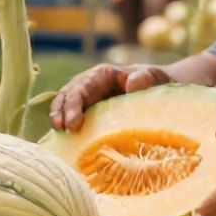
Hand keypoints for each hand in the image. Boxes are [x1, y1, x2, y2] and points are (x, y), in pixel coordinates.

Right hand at [48, 64, 170, 132]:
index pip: (80, 88)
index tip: (74, 124)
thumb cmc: (154, 82)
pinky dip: (67, 126)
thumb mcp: (153, 77)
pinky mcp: (88, 112)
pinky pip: (72, 117)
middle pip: (67, 96)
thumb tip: (131, 84)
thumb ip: (144, 78)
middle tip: (62, 129)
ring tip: (58, 133)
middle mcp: (88, 85)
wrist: (157, 91)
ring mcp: (86, 99)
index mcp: (100, 75)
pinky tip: (66, 140)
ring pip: (65, 106)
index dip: (74, 105)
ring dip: (59, 118)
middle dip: (61, 112)